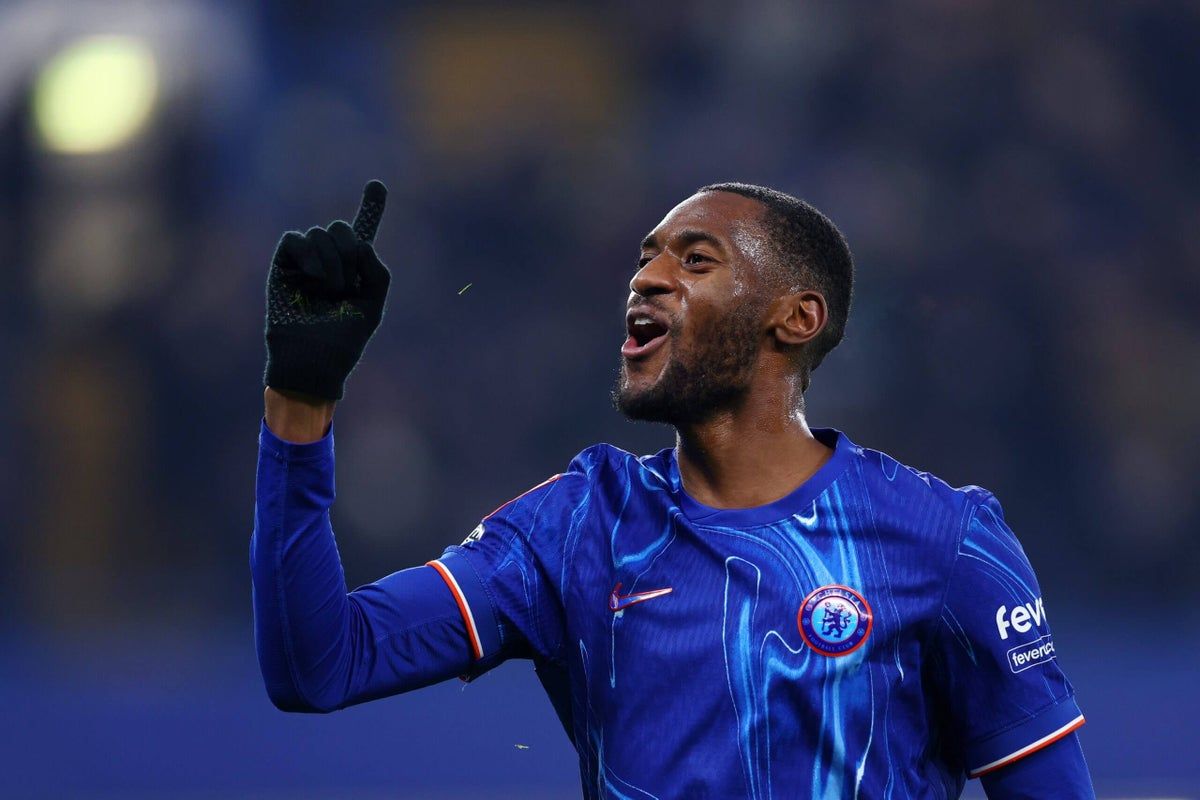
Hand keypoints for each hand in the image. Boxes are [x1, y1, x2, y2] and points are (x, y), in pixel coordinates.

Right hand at [263, 180, 389, 399]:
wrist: (315, 359)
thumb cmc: (344, 339)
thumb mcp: (372, 304)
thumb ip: (376, 269)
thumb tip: (359, 241)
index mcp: (354, 269)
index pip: (362, 231)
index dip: (371, 207)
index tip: (378, 184)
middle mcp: (329, 261)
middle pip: (341, 228)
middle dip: (349, 252)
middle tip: (346, 286)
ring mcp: (305, 262)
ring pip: (320, 233)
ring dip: (331, 262)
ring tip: (328, 291)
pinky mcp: (283, 266)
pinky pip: (295, 239)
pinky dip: (309, 256)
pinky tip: (314, 280)